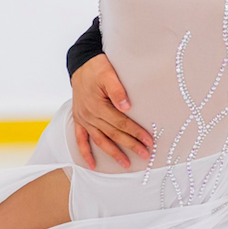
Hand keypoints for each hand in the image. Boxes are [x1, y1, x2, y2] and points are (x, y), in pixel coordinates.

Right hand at [70, 55, 152, 169]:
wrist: (80, 63)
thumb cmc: (97, 67)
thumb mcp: (108, 73)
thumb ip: (117, 91)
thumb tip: (127, 108)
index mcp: (97, 105)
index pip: (120, 123)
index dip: (135, 132)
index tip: (148, 140)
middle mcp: (89, 114)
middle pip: (112, 134)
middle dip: (130, 145)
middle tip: (145, 155)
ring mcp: (83, 118)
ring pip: (100, 139)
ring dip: (113, 153)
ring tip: (126, 164)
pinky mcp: (79, 119)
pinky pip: (80, 139)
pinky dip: (85, 153)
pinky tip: (92, 165)